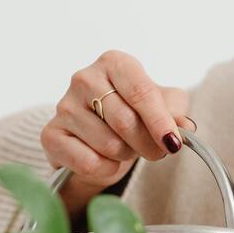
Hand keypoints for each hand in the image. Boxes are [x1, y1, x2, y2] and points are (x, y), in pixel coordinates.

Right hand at [41, 50, 194, 203]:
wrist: (99, 135)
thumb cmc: (135, 113)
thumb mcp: (164, 104)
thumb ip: (176, 111)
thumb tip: (183, 126)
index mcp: (115, 63)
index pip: (141, 92)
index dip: (160, 121)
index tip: (173, 143)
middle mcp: (85, 78)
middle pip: (125, 121)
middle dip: (148, 144)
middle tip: (157, 151)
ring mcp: (63, 105)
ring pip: (109, 145)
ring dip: (126, 155)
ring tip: (126, 148)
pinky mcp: (51, 135)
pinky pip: (89, 162)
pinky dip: (106, 169)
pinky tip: (106, 159)